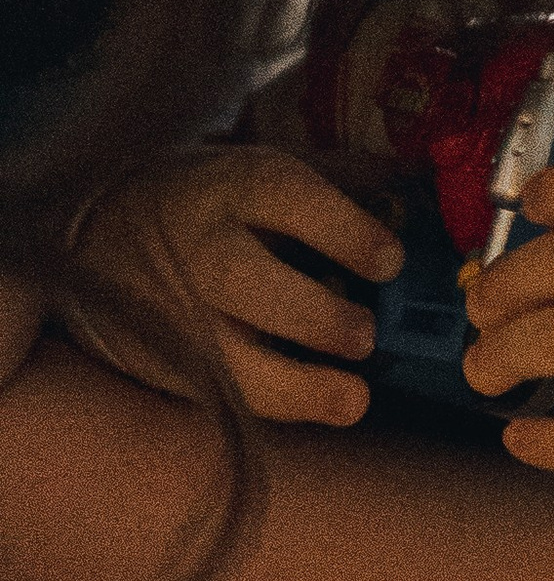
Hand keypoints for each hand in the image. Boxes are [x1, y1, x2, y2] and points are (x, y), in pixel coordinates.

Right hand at [63, 146, 403, 426]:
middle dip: (312, 315)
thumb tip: (421, 193)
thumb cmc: (214, 202)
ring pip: (223, 355)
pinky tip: (325, 408)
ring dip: (295, 385)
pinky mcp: (165, 360)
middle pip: (242, 280)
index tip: (391, 262)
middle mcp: (197, 245)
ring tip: (354, 397)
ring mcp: (174, 309)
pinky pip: (219, 392)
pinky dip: (276, 407)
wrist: (104, 235)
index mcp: (229, 184)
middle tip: (365, 336)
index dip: (343, 231)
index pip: (284, 198)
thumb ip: (340, 182)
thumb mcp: (261, 171)